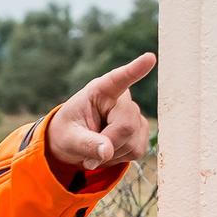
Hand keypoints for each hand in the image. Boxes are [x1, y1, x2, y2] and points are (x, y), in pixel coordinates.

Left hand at [45, 53, 155, 178]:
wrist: (75, 142)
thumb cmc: (68, 132)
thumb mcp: (67, 138)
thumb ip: (85, 143)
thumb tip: (107, 151)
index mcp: (100, 90)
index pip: (119, 79)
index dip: (135, 70)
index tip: (149, 58)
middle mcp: (122, 99)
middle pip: (126, 126)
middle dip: (108, 145)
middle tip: (88, 154)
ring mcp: (135, 114)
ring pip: (133, 142)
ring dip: (112, 154)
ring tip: (97, 147)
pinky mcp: (142, 131)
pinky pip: (137, 151)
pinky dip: (120, 158)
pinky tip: (109, 150)